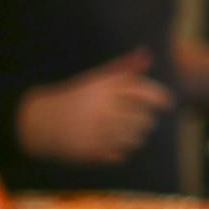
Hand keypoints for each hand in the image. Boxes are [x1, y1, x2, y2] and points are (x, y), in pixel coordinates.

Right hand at [18, 48, 173, 164]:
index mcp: (105, 89)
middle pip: (144, 118)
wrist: (41, 122)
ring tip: (130, 132)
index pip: (145, 92)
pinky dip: (123, 151)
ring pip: (135, 138)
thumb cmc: (75, 98)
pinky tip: (114, 144)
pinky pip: (122, 154)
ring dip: (137, 136)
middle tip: (143, 120)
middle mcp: (103, 109)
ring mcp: (97, 132)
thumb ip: (124, 68)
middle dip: (147, 119)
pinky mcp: (91, 151)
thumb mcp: (97, 79)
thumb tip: (148, 54)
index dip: (161, 98)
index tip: (168, 104)